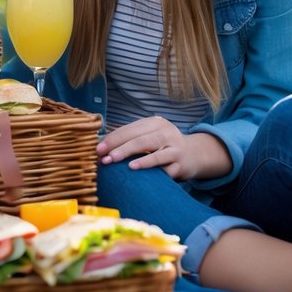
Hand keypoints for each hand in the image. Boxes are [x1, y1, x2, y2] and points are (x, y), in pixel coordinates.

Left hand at [95, 117, 228, 180]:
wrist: (194, 155)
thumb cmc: (162, 146)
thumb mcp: (149, 137)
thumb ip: (130, 139)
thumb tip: (101, 147)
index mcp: (154, 123)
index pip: (130, 129)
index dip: (113, 139)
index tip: (98, 149)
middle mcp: (166, 131)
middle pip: (140, 138)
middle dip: (120, 147)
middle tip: (105, 157)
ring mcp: (175, 146)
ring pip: (153, 149)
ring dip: (134, 155)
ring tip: (118, 160)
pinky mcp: (181, 162)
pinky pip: (164, 165)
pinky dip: (149, 167)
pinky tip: (137, 169)